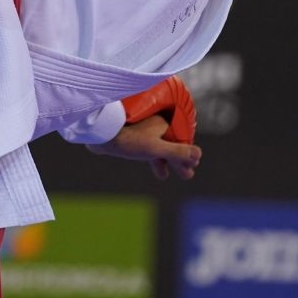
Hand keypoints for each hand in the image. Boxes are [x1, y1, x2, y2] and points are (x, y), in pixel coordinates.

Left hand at [87, 114, 201, 180]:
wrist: (98, 133)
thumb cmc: (127, 140)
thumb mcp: (155, 149)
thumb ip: (177, 153)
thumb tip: (199, 156)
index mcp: (164, 122)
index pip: (182, 139)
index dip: (187, 155)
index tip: (190, 169)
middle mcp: (156, 122)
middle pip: (172, 142)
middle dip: (178, 160)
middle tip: (186, 176)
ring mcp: (144, 128)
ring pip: (160, 145)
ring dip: (166, 160)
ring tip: (167, 174)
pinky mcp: (133, 134)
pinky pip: (148, 146)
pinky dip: (153, 158)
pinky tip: (157, 169)